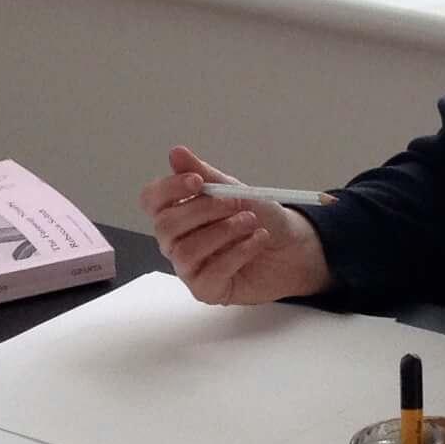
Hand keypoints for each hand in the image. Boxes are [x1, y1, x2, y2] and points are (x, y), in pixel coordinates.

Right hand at [139, 145, 331, 305]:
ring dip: (223, 232)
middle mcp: (177, 241)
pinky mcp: (207, 290)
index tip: (197, 181)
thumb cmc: (261, 218)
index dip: (169, 189)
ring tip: (251, 222)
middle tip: (234, 204)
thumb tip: (176, 153)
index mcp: (178, 212)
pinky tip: (256, 241)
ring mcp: (190, 267)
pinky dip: (238, 253)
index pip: (152, 200)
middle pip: (165, 226)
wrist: (293, 247)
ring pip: (185, 251)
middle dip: (203, 210)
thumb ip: (205, 174)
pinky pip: (210, 273)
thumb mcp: (236, 191)